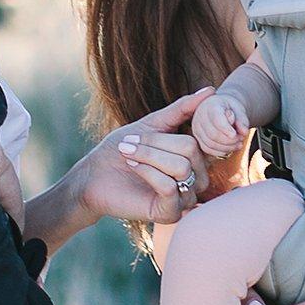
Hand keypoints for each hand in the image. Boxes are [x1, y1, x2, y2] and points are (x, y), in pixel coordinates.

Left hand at [73, 92, 209, 228]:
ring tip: (128, 153)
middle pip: (191, 150)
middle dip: (156, 143)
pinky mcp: (169, 213)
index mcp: (194, 158)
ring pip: (182, 168)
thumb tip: (211, 90)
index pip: (200, 137)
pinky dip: (148, 172)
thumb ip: (182, 109)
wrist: (93, 175)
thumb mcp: (152, 124)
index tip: (146, 129)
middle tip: (129, 142)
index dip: (175, 129)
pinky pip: (170, 187)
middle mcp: (196, 179)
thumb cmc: (121, 148)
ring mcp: (185, 198)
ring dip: (149, 156)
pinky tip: (133, 167)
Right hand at [191, 90, 252, 159]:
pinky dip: (220, 151)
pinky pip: (207, 149)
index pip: (216, 119)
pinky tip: (230, 149)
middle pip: (213, 134)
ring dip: (227, 147)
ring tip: (238, 144)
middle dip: (230, 141)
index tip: (235, 135)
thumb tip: (244, 132)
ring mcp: (197, 128)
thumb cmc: (231, 108)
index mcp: (211, 105)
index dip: (226, 129)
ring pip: (210, 144)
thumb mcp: (239, 110)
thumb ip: (242, 120)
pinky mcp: (197, 138)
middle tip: (241, 139)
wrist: (221, 108)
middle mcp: (200, 116)